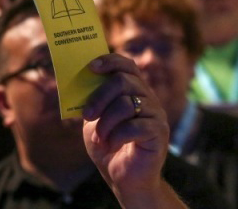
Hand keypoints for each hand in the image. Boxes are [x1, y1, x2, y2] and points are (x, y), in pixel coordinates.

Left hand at [82, 54, 169, 199]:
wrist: (122, 176)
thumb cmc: (107, 144)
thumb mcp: (93, 118)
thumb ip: (89, 99)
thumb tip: (77, 79)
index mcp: (132, 90)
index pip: (127, 65)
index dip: (110, 61)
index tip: (91, 67)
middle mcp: (147, 98)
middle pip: (123, 81)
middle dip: (99, 97)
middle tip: (87, 115)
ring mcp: (156, 114)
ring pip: (126, 104)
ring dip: (106, 122)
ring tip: (100, 137)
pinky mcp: (159, 132)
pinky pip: (134, 125)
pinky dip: (116, 136)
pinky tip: (111, 145)